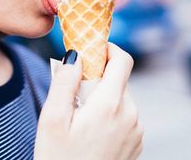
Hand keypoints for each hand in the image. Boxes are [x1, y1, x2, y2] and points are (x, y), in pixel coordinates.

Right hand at [34, 43, 143, 159]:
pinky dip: (110, 113)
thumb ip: (65, 81)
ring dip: (103, 97)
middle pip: (119, 79)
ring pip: (121, 97)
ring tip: (81, 119)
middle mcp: (131, 115)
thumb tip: (77, 54)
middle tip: (75, 95)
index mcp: (111, 105)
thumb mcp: (53, 119)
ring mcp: (137, 130)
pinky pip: (125, 115)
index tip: (91, 51)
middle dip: (98, 79)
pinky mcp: (137, 141)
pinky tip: (93, 131)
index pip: (122, 60)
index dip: (107, 49)